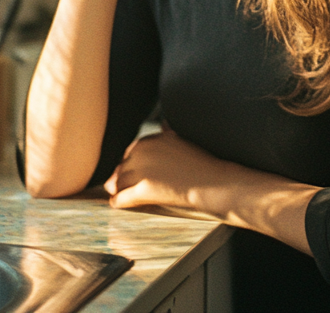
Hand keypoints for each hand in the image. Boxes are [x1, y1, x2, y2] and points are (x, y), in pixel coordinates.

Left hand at [105, 128, 231, 215]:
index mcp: (151, 139)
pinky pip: (122, 197)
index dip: (129, 165)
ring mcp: (143, 169)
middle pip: (122, 168)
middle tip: (120, 187)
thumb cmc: (200, 164)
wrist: (212, 183)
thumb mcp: (182, 141)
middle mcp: (143, 150)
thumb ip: (168, 133)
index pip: (129, 153)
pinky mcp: (144, 189)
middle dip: (122, 178)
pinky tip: (117, 204)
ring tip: (119, 196)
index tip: (130, 173)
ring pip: (119, 183)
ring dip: (119, 190)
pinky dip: (118, 202)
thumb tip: (163, 124)